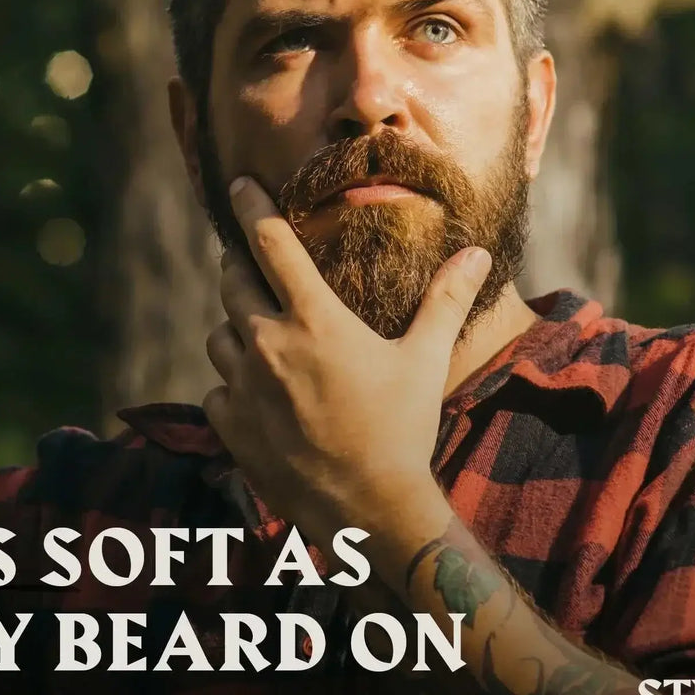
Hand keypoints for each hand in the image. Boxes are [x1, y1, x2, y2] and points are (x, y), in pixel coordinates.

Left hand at [202, 177, 490, 549]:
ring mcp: (243, 387)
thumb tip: (476, 255)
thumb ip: (445, 301)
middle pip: (232, 282)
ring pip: (219, 336)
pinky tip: (260, 397)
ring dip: (235, 328)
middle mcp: (268, 344)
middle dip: (239, 267)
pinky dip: (233, 384)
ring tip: (262, 337)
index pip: (270, 244)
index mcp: (315, 320)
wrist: (369, 509)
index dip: (251, 206)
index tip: (238, 185)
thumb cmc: (402, 428)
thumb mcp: (425, 359)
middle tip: (254, 267)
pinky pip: (217, 388)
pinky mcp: (230, 425)